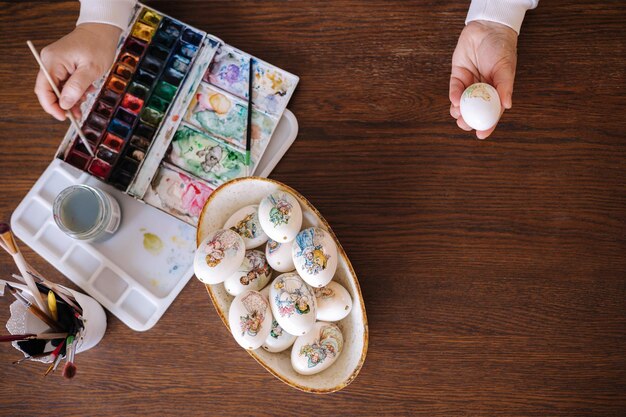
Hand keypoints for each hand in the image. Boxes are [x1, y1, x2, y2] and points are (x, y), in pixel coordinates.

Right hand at [34, 23, 121, 120]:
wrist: (101, 30)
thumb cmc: (98, 45)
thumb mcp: (91, 69)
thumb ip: (77, 87)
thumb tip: (65, 103)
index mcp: (53, 61)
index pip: (43, 89)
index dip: (51, 106)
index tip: (63, 117)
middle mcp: (49, 62)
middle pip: (49, 91)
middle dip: (63, 104)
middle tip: (77, 114)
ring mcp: (55, 63)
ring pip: (58, 89)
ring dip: (71, 99)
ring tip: (85, 100)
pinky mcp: (62, 65)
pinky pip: (64, 83)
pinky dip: (74, 90)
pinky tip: (86, 90)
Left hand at [449, 20, 517, 138]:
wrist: (487, 28)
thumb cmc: (501, 48)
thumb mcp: (506, 68)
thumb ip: (506, 87)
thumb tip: (507, 106)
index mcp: (496, 92)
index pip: (491, 113)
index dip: (486, 125)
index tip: (481, 135)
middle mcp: (482, 91)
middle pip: (473, 112)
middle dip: (467, 121)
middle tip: (465, 124)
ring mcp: (469, 84)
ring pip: (461, 104)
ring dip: (458, 111)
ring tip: (458, 113)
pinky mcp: (457, 76)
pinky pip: (454, 90)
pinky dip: (454, 96)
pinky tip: (455, 101)